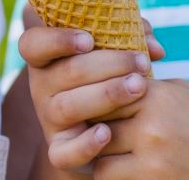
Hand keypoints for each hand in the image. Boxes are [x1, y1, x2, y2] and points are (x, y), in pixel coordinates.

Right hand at [18, 8, 164, 169]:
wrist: (109, 128)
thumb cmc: (110, 77)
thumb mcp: (115, 50)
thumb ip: (132, 37)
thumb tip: (155, 49)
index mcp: (48, 58)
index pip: (33, 44)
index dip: (57, 40)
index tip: (88, 40)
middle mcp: (43, 87)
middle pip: (65, 72)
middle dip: (108, 65)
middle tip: (141, 63)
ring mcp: (49, 119)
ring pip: (67, 107)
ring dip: (106, 95)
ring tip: (139, 87)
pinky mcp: (60, 150)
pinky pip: (64, 152)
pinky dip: (85, 144)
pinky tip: (108, 133)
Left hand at [58, 79, 188, 178]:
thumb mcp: (179, 92)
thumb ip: (141, 87)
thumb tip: (99, 79)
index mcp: (157, 93)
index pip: (102, 85)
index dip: (88, 91)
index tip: (78, 94)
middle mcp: (153, 123)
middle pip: (95, 119)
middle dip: (84, 123)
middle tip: (74, 124)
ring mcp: (154, 156)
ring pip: (97, 154)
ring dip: (93, 154)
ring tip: (91, 148)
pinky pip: (112, 178)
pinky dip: (109, 173)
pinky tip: (110, 165)